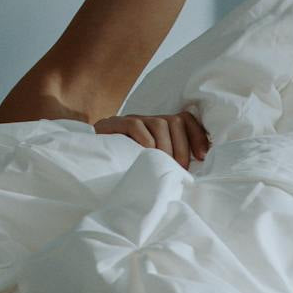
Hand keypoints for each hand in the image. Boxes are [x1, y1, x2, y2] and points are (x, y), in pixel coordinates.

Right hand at [93, 110, 211, 168]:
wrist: (89, 158)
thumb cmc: (125, 165)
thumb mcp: (152, 162)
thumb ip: (169, 162)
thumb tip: (192, 174)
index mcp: (159, 128)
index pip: (185, 118)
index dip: (197, 135)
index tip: (202, 156)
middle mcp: (148, 120)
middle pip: (175, 121)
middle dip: (183, 148)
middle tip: (179, 169)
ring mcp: (131, 120)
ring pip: (160, 123)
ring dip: (167, 148)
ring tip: (163, 165)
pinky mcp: (115, 124)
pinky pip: (137, 126)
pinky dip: (146, 141)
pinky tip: (146, 155)